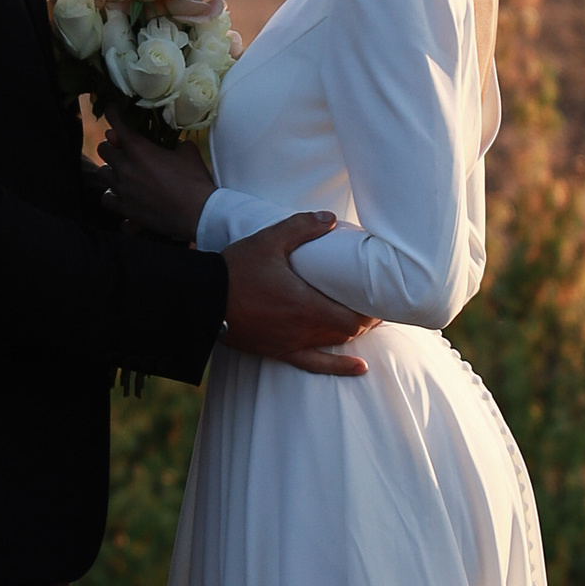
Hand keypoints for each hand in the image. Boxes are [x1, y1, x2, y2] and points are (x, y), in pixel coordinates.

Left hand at [100, 109, 215, 242]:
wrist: (198, 213)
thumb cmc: (194, 180)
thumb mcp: (187, 151)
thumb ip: (172, 141)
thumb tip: (170, 142)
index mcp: (138, 149)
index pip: (116, 124)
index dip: (112, 112)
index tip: (112, 109)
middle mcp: (124, 167)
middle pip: (102, 149)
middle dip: (111, 146)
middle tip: (122, 149)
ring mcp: (122, 189)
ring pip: (102, 173)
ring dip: (111, 170)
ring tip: (123, 173)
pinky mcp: (124, 209)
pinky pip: (107, 199)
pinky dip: (112, 195)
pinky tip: (122, 196)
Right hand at [220, 215, 376, 374]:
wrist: (201, 300)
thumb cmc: (235, 269)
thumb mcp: (269, 240)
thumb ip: (301, 227)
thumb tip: (331, 218)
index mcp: (305, 305)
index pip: (353, 317)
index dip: (373, 311)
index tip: (383, 297)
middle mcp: (303, 330)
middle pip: (349, 332)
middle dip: (367, 320)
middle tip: (377, 303)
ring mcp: (291, 344)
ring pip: (336, 345)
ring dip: (355, 334)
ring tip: (368, 321)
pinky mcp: (279, 352)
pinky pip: (316, 365)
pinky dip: (340, 367)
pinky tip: (359, 367)